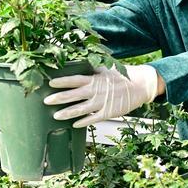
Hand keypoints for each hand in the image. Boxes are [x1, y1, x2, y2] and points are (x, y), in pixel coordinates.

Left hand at [44, 65, 162, 127]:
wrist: (141, 85)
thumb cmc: (123, 76)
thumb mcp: (108, 68)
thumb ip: (93, 69)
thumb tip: (80, 64)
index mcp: (95, 79)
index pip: (74, 80)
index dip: (62, 82)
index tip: (50, 83)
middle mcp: (96, 91)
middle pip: (73, 95)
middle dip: (59, 98)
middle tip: (46, 101)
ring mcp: (101, 103)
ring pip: (80, 109)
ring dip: (67, 113)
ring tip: (55, 116)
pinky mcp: (108, 112)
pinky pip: (93, 119)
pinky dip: (83, 122)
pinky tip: (75, 124)